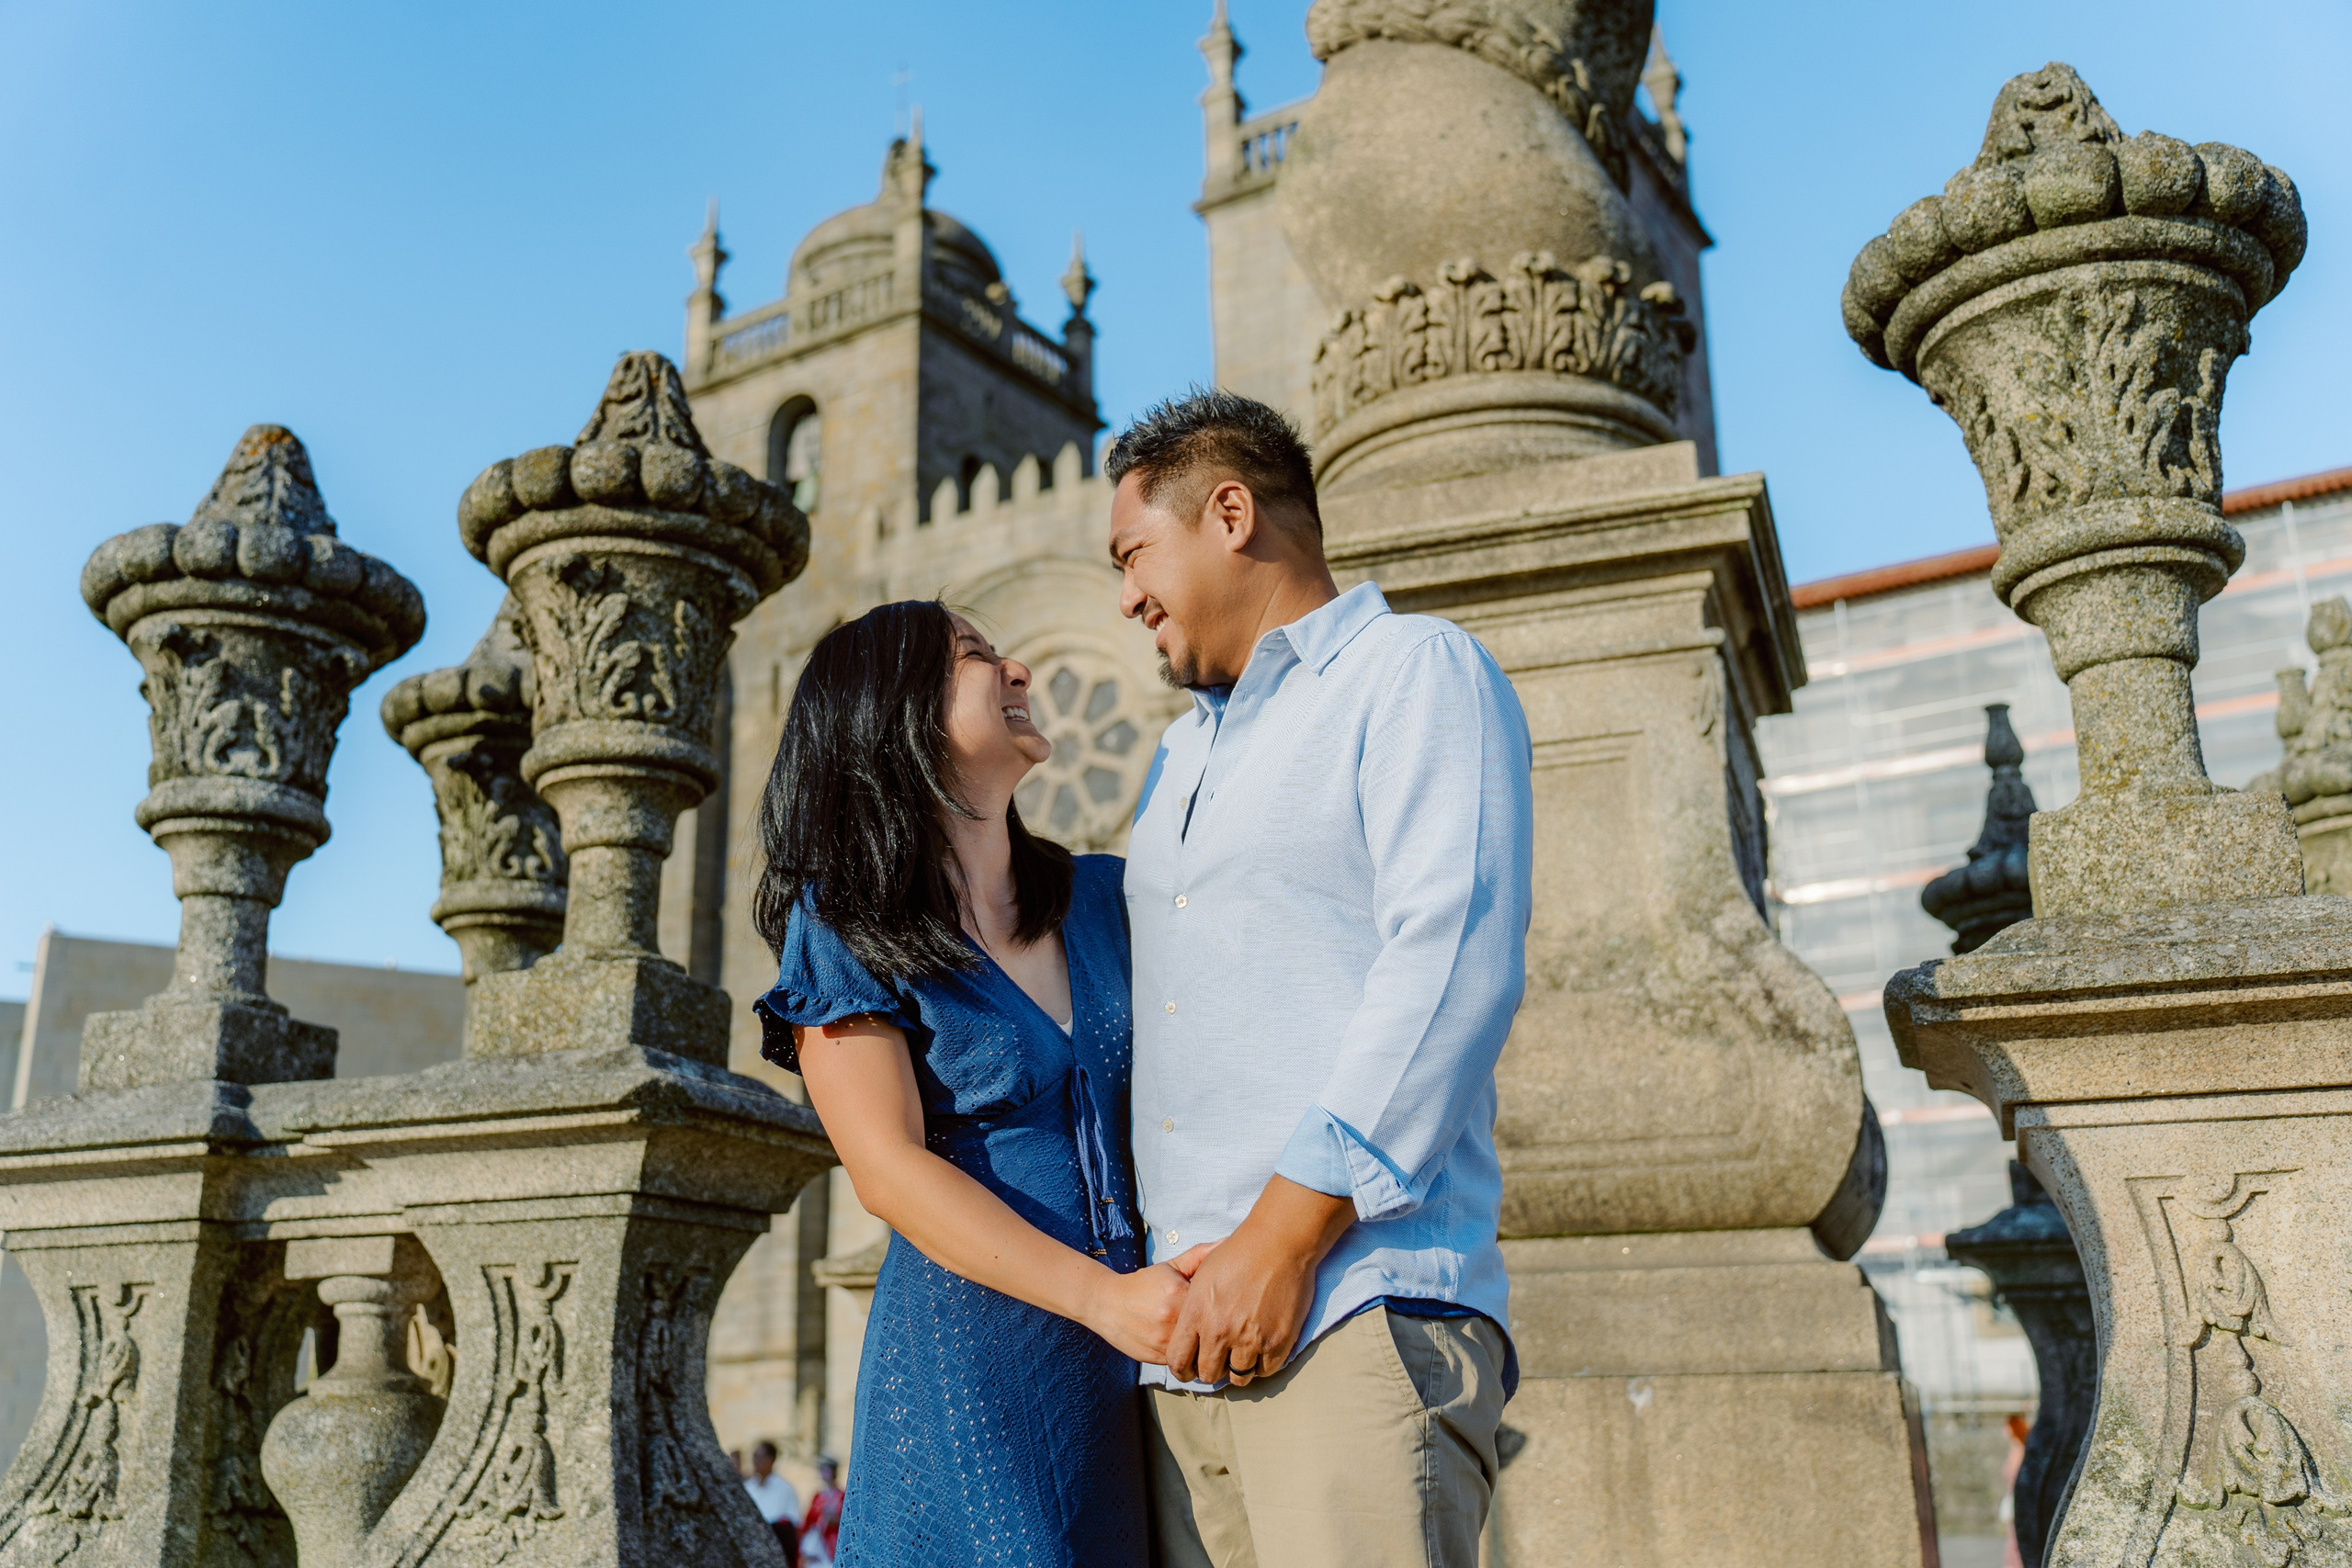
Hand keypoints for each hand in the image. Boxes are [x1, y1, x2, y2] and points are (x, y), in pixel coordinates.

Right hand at [1085, 1244, 1213, 1362]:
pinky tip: (1189, 1346)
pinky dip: (1189, 1356)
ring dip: (1205, 1346)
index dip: (1222, 1304)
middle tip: (1221, 1324)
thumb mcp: (1170, 1267)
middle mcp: (1171, 1319)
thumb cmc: (1142, 1284)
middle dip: (1217, 1328)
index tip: (1225, 1303)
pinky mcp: (1157, 1358)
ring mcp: (1164, 1342)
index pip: (1216, 1302)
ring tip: (1207, 1338)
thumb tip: (1227, 1242)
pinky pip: (1184, 1362)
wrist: (1106, 1304)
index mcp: (1179, 1293)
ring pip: (1199, 1350)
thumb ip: (1200, 1256)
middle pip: (1210, 1329)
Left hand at [1166, 1176, 1352, 1386]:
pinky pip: (1266, 1371)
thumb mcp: (1201, 1271)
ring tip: (1241, 1355)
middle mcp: (1221, 1331)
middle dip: (1211, 1371)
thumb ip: (1191, 1304)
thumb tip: (1187, 1329)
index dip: (1182, 1370)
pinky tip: (1260, 1351)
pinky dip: (1262, 1365)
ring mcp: (1251, 1338)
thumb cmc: (1239, 1252)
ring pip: (1238, 1377)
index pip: (1178, 1361)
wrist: (1279, 1242)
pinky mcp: (1278, 1341)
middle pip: (1208, 1374)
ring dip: (1238, 1369)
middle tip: (1219, 1361)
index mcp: (1197, 1313)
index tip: (1189, 1368)